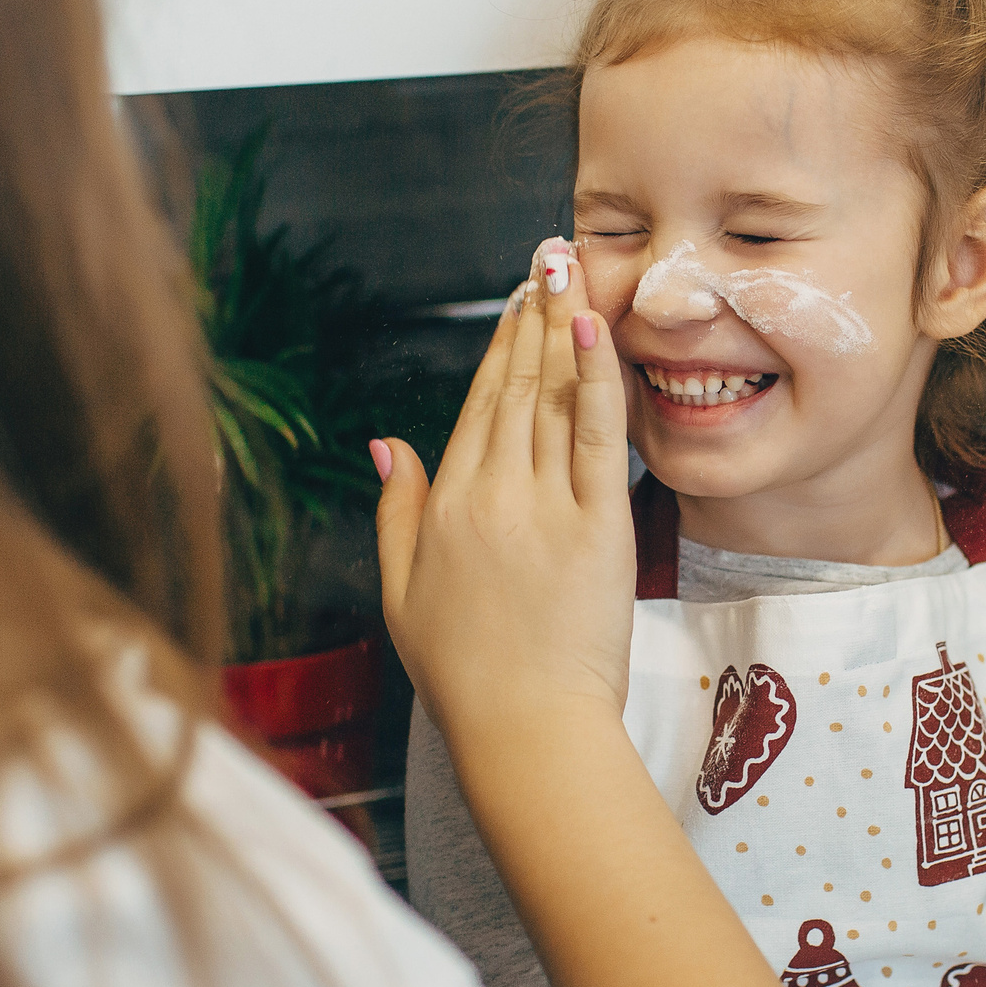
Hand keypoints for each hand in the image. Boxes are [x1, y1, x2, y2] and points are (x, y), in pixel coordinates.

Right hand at [374, 245, 633, 758]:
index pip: (478, 405)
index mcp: (447, 506)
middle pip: (515, 386)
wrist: (524, 729)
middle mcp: (493, 494)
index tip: (515, 301)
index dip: (498, 346)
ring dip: (562, 327)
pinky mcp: (598, 527)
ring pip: (554, 398)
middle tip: (547, 257)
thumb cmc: (465, 675)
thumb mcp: (403, 592)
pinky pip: (599, 436)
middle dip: (531, 314)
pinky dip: (597, 378)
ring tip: (571, 271)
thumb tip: (385, 445)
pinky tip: (596, 329)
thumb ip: (397, 512)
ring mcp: (545, 507)